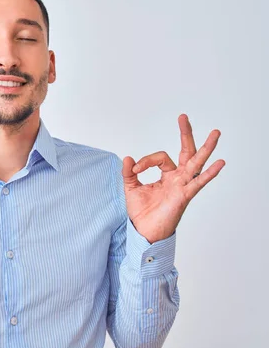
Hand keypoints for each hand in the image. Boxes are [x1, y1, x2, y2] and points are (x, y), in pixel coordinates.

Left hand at [121, 114, 224, 242]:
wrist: (144, 231)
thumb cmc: (142, 211)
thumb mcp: (131, 187)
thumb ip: (129, 172)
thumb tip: (127, 157)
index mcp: (166, 175)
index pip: (160, 157)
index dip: (145, 161)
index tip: (134, 169)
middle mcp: (178, 178)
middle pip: (185, 151)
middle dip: (185, 134)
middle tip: (183, 117)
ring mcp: (183, 185)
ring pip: (196, 163)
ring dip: (206, 148)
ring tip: (216, 133)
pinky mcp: (184, 195)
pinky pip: (199, 182)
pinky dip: (210, 173)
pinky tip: (220, 162)